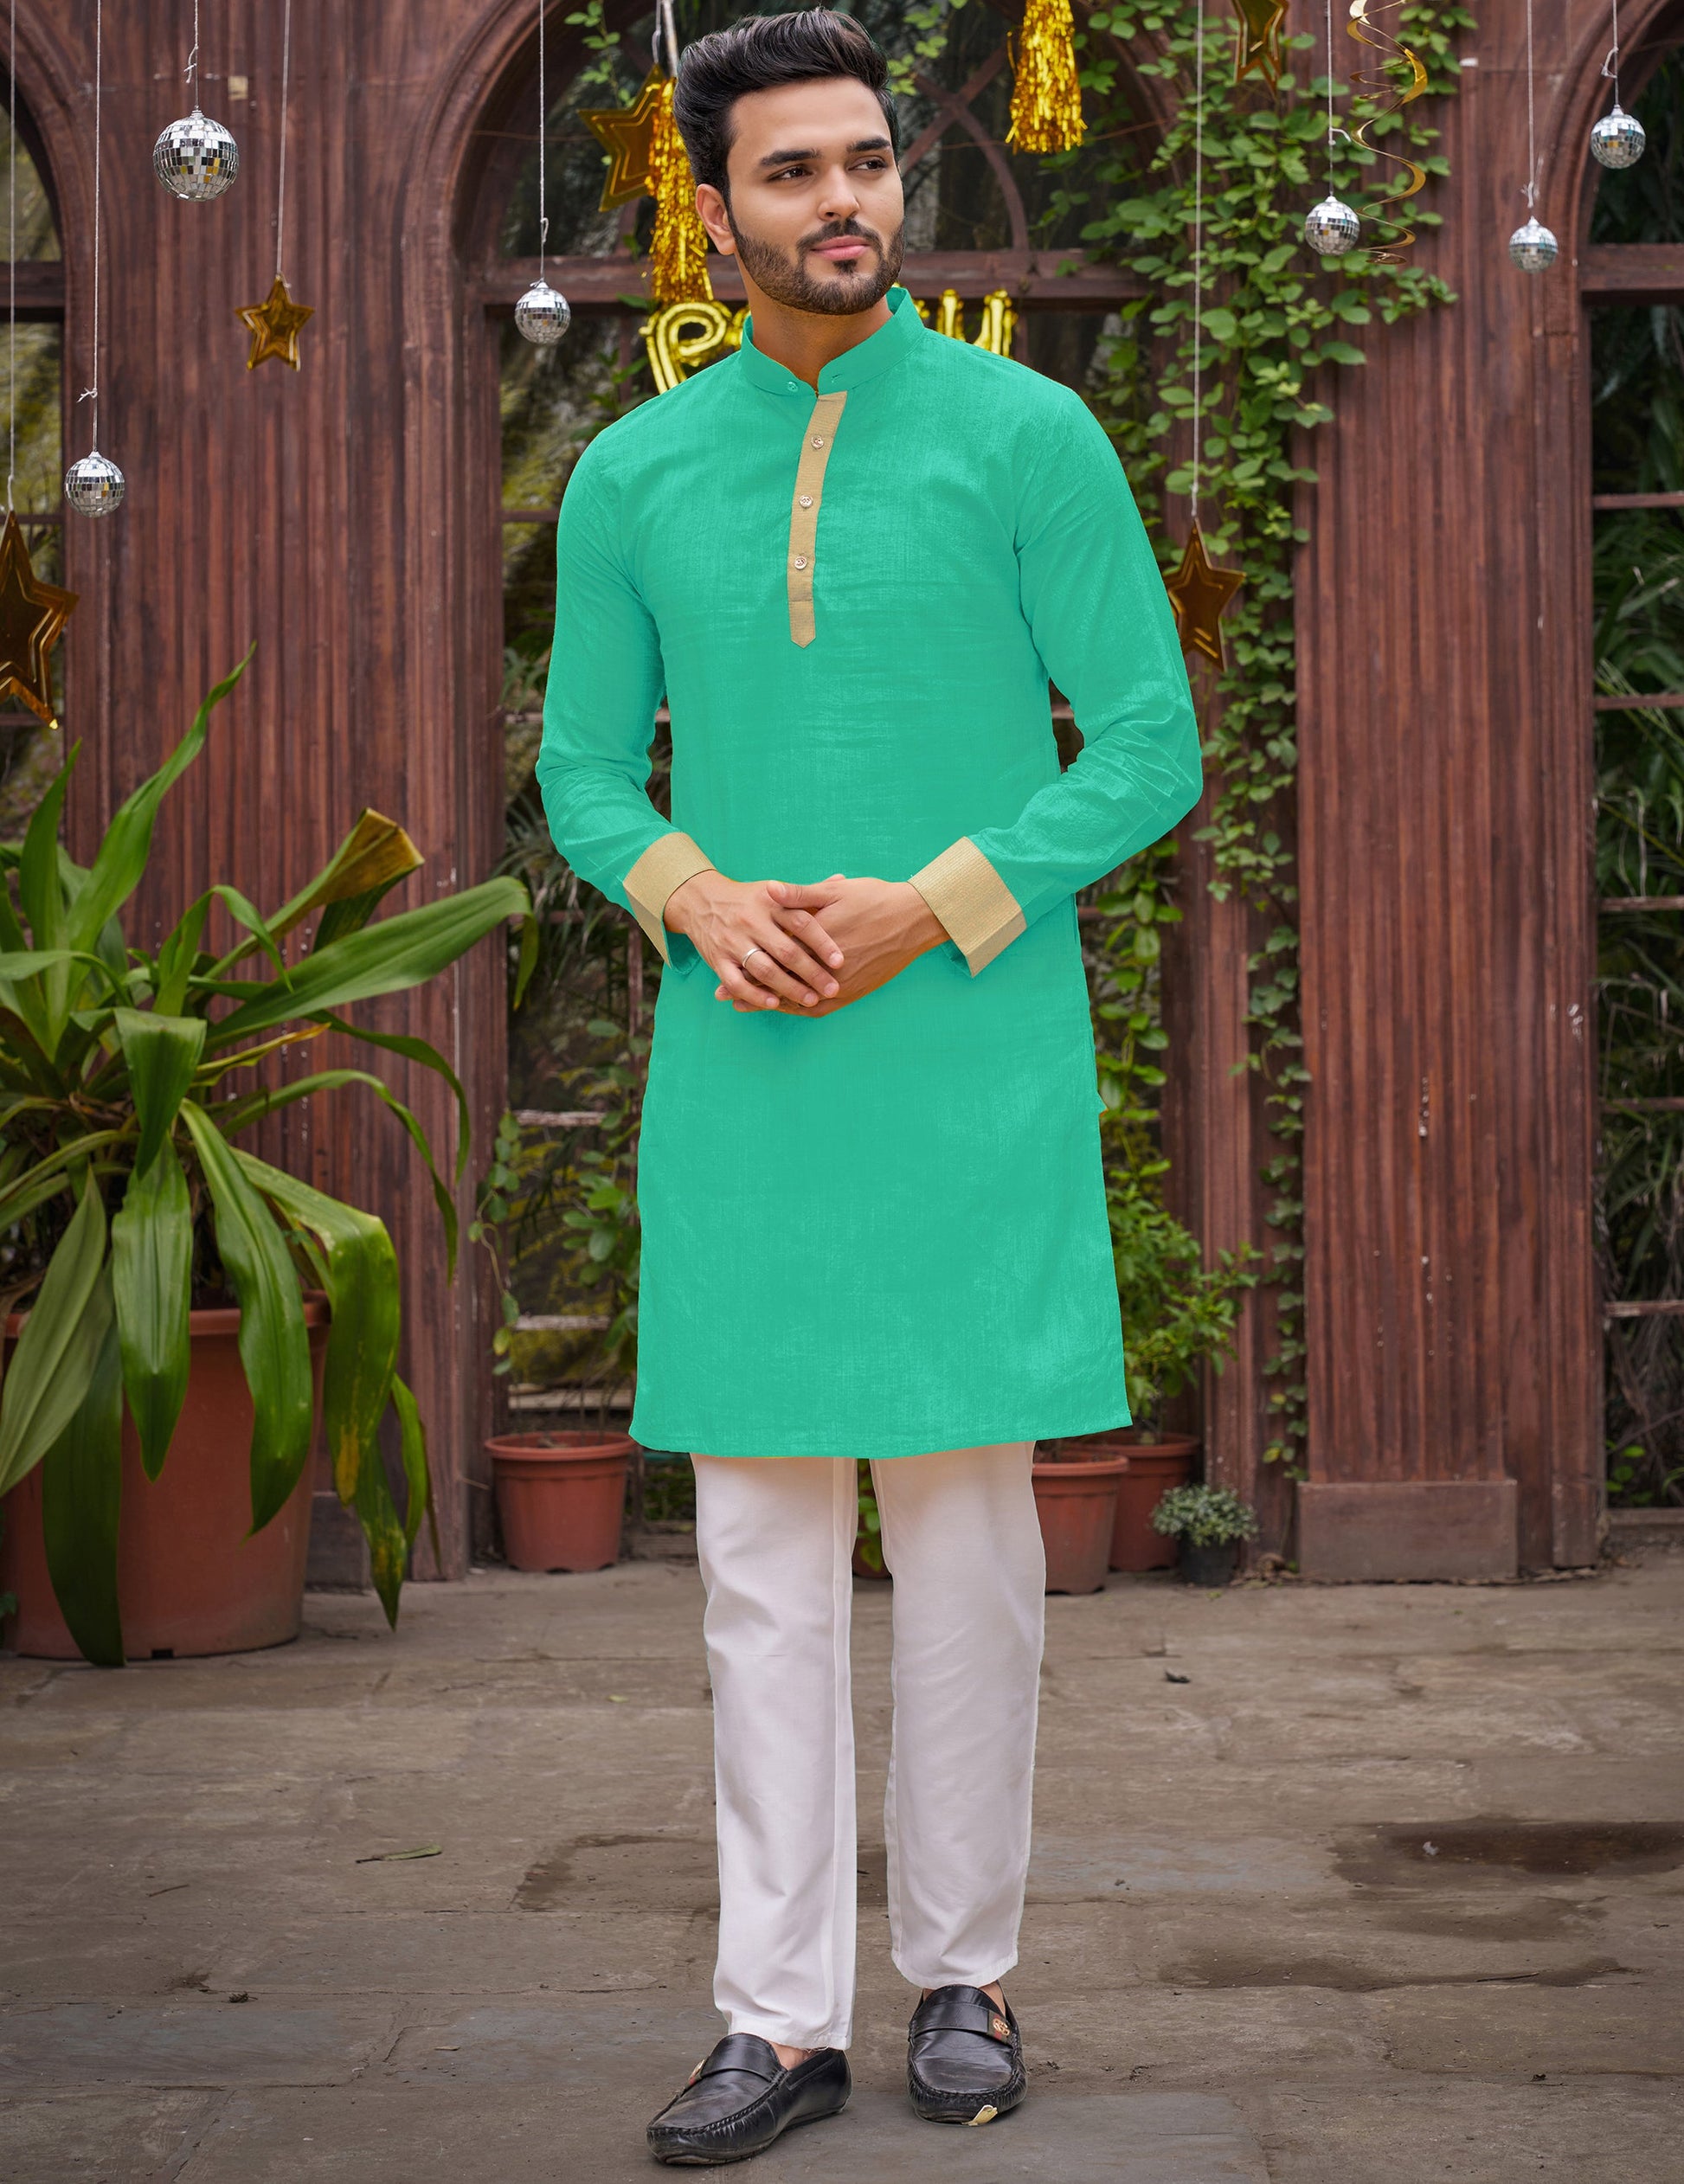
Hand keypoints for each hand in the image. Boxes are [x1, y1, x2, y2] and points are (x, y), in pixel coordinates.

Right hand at [664, 869, 844, 1010]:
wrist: (701, 900)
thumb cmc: (749, 899)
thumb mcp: (775, 891)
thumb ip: (807, 892)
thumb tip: (841, 879)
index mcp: (771, 902)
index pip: (801, 922)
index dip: (822, 942)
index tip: (840, 961)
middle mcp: (752, 921)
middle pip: (786, 951)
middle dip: (812, 972)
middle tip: (833, 988)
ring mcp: (733, 941)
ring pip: (764, 970)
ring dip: (790, 987)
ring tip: (812, 1000)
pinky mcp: (717, 959)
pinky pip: (737, 982)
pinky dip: (755, 995)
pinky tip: (773, 1003)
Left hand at [721, 876, 943, 1016]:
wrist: (914, 919)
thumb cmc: (875, 898)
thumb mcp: (834, 891)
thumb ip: (798, 894)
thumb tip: (767, 890)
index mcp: (816, 939)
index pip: (773, 956)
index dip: (746, 962)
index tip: (723, 966)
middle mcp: (825, 967)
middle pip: (780, 982)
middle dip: (750, 988)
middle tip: (723, 994)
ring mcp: (840, 983)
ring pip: (797, 1000)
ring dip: (769, 1003)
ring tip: (745, 1006)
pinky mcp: (853, 992)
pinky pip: (819, 1008)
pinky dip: (797, 1009)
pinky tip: (784, 1009)